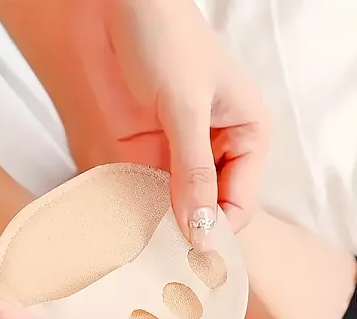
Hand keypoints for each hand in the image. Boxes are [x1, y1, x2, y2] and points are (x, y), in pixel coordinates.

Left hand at [106, 0, 269, 246]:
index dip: (217, 229)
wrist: (108, 6)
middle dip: (191, 232)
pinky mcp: (148, 157)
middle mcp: (218, 153)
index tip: (191, 251)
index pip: (240, 203)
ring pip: (180, 209)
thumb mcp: (186, 103)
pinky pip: (149, 195)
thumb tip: (201, 229)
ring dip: (163, 226)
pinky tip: (130, 223)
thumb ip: (194, 168)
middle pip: (211, 212)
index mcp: (247, 136)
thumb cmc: (163, 36)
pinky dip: (140, 210)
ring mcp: (182, 158)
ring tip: (147, 245)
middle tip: (167, 255)